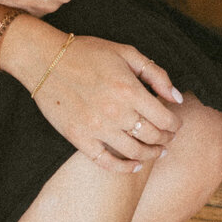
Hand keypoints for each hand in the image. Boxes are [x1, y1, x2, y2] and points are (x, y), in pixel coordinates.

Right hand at [0, 18, 184, 173]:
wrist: (45, 60)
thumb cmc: (87, 53)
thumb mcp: (126, 53)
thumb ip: (156, 74)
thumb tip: (177, 98)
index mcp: (130, 90)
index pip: (165, 119)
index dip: (176, 125)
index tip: (175, 125)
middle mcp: (116, 112)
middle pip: (153, 137)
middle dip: (166, 140)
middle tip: (167, 138)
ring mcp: (97, 128)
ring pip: (134, 152)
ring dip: (150, 154)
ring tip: (155, 152)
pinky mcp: (80, 138)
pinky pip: (107, 163)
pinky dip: (124, 168)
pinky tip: (134, 165)